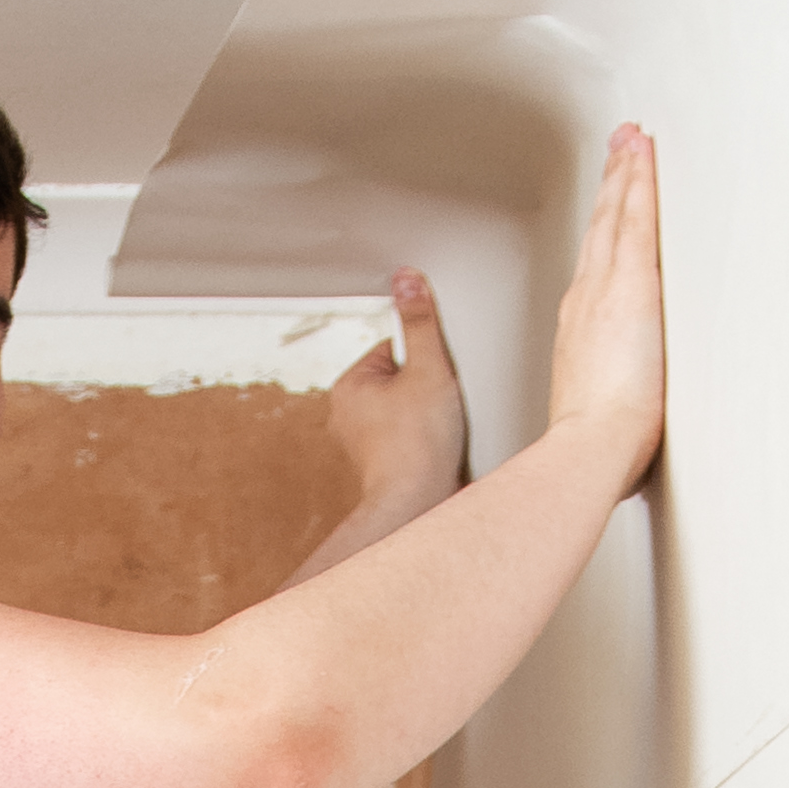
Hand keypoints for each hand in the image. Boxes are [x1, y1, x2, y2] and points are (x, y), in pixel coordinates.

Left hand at [318, 269, 468, 543]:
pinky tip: (439, 449)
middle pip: (403, 378)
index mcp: (349, 386)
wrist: (417, 507)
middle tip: (439, 405)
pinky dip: (428, 440)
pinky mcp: (385, 464)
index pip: (394, 348)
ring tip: (440, 430)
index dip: (424, 358)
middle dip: (428, 388)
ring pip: (409, 409)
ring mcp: (364, 443)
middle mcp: (348, 414)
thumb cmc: (418, 446)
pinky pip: (412, 437)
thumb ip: (420, 322)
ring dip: (431, 414)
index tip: (435, 376)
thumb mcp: (428, 368)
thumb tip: (407, 279)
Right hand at [545, 118, 669, 494]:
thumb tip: (612, 429)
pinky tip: (643, 154)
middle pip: (601, 232)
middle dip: (610, 189)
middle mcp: (586, 303)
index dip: (601, 233)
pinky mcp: (632, 285)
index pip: (595, 269)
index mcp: (580, 332)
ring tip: (632, 141)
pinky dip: (638, 182)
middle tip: (619, 150)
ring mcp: (606, 290)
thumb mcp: (592, 416)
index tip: (607, 207)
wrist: (592, 447)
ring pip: (616, 217)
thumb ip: (602, 407)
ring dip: (624, 175)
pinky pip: (635, 218)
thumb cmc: (593, 446)